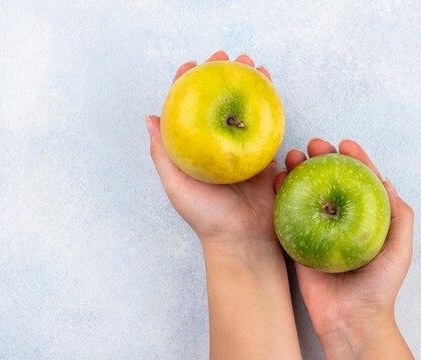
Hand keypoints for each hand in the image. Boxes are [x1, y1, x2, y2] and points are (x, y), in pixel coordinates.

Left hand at [147, 50, 278, 249]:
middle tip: (227, 57)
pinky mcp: (264, 157)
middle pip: (219, 103)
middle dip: (223, 77)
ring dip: (248, 84)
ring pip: (244, 108)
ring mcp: (242, 150)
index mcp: (194, 151)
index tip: (192, 65)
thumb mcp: (175, 185)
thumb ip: (162, 154)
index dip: (188, 85)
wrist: (243, 239)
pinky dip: (269, 104)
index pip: (189, 110)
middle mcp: (217, 146)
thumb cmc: (206, 217)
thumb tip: (150, 118)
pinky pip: (267, 125)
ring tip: (252, 64)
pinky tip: (270, 87)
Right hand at [275, 139, 413, 336]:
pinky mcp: (298, 244)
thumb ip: (400, 216)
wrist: (352, 320)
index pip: (360, 181)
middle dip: (322, 159)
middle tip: (315, 146)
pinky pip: (288, 215)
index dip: (354, 159)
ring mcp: (318, 231)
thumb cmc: (380, 287)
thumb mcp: (400, 249)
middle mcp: (341, 221)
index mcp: (365, 219)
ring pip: (307, 193)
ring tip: (294, 157)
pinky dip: (282, 195)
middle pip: (330, 182)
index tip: (346, 144)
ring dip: (299, 171)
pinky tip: (279, 181)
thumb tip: (387, 181)